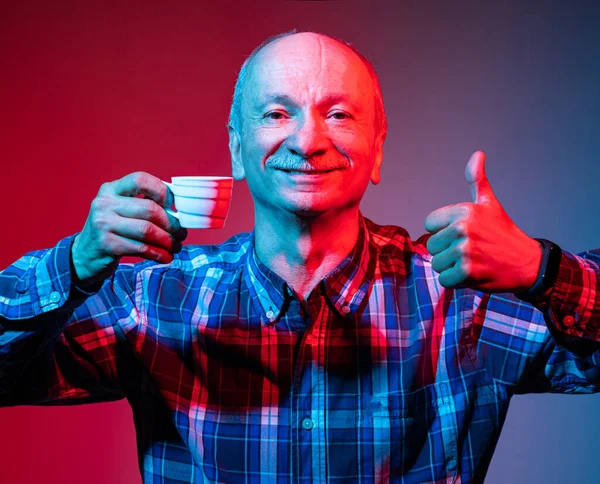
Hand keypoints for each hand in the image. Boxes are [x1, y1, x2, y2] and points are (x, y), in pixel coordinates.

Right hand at [71, 172, 187, 284]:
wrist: (84, 255)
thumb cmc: (112, 229)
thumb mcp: (120, 209)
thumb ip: (143, 203)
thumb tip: (179, 206)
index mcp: (111, 189)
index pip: (140, 179)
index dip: (162, 191)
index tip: (174, 205)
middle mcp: (104, 203)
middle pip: (150, 209)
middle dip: (172, 223)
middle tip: (181, 233)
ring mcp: (103, 224)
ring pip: (148, 230)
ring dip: (168, 241)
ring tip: (176, 246)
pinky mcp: (107, 245)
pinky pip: (141, 248)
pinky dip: (159, 254)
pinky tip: (166, 257)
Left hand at [424, 151, 541, 292]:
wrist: (528, 263)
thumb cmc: (504, 233)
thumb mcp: (490, 203)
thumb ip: (478, 180)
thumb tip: (477, 154)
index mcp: (463, 211)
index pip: (429, 224)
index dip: (443, 231)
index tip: (462, 234)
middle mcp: (462, 228)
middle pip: (431, 245)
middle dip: (446, 251)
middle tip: (470, 250)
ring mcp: (464, 251)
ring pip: (437, 264)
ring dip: (451, 268)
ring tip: (472, 261)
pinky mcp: (467, 272)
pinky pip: (444, 280)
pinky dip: (456, 282)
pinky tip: (473, 274)